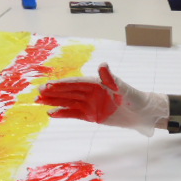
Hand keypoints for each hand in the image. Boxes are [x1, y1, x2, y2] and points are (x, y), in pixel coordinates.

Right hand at [37, 63, 168, 136]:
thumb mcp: (124, 89)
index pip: (76, 83)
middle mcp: (90, 93)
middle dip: (53, 92)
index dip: (62, 84)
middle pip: (68, 92)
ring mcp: (90, 104)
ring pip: (68, 102)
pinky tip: (52, 113)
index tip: (49, 85)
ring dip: (54, 101)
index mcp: (96, 83)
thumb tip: (102, 65)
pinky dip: (64, 113)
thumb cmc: (135, 98)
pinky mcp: (92, 116)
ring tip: (39, 102)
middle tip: (37, 92)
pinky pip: (75, 114)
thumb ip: (112, 79)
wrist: (142, 113)